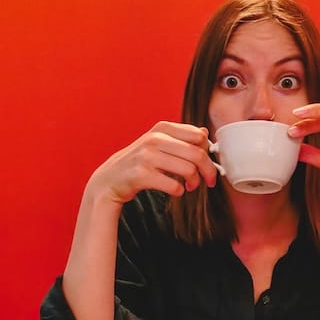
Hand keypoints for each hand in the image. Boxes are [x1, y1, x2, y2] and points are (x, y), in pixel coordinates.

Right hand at [88, 121, 219, 203]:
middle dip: (208, 171)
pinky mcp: (141, 175)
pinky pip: (174, 186)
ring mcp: (146, 157)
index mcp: (162, 128)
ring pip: (188, 170)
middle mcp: (154, 139)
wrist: (110, 178)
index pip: (198, 136)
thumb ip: (180, 137)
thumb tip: (204, 131)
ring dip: (194, 182)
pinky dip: (179, 191)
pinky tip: (175, 190)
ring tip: (189, 186)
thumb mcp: (158, 143)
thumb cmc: (139, 161)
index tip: (209, 163)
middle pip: (197, 154)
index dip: (208, 152)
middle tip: (208, 181)